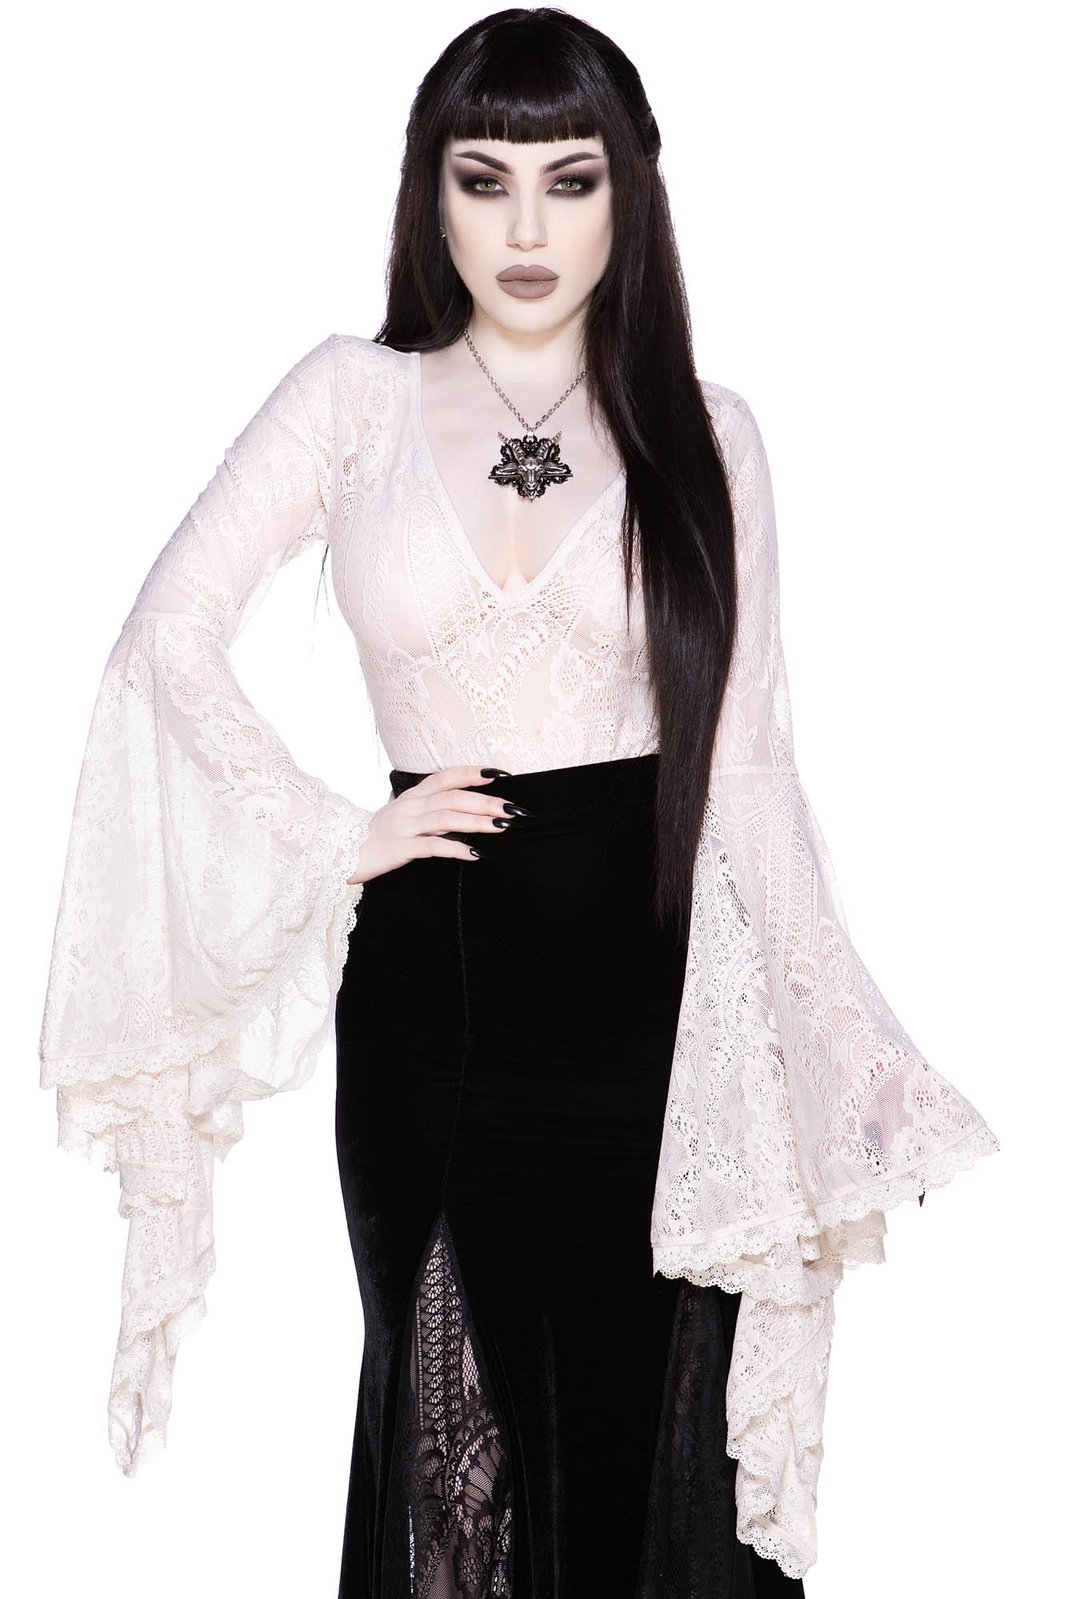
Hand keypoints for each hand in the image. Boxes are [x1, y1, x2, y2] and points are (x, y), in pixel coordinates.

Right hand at [345, 765, 521, 884]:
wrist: (336, 852)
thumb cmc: (371, 836)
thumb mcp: (396, 815)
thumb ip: (420, 807)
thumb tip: (446, 803)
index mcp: (410, 796)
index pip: (445, 777)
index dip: (472, 774)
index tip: (500, 775)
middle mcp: (409, 806)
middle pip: (453, 797)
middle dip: (486, 802)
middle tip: (513, 809)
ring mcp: (403, 827)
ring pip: (446, 818)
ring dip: (477, 822)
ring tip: (502, 827)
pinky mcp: (399, 849)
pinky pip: (432, 846)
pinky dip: (456, 849)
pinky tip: (476, 854)